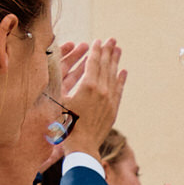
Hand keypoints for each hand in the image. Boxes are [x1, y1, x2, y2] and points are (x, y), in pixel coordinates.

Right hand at [60, 37, 125, 156]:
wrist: (82, 145)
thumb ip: (64, 80)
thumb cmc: (65, 122)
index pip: (93, 62)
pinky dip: (121, 79)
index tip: (98, 40)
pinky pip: (119, 90)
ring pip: (114, 76)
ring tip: (118, 49)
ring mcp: (110, 100)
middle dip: (108, 51)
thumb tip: (61, 63)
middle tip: (112, 39)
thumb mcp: (60, 98)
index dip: (96, 50)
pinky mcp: (114, 109)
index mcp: (87, 85)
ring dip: (116, 61)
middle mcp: (102, 90)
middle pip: (106, 66)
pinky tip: (123, 71)